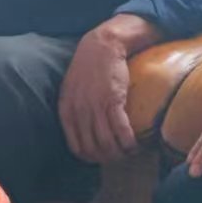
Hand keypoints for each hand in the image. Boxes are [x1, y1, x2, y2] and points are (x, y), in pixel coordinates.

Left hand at [58, 30, 138, 163]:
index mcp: (66, 110)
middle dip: (107, 158)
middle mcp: (79, 111)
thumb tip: (82, 129)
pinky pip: (121, 130)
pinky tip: (135, 145)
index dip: (90, 158)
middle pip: (93, 149)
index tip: (101, 158)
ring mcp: (95, 107)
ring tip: (128, 152)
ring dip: (119, 153)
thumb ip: (74, 108)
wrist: (102, 44)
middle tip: (118, 157)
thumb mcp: (72, 88)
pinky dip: (129, 142)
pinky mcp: (113, 100)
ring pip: (107, 143)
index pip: (76, 147)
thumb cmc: (88, 66)